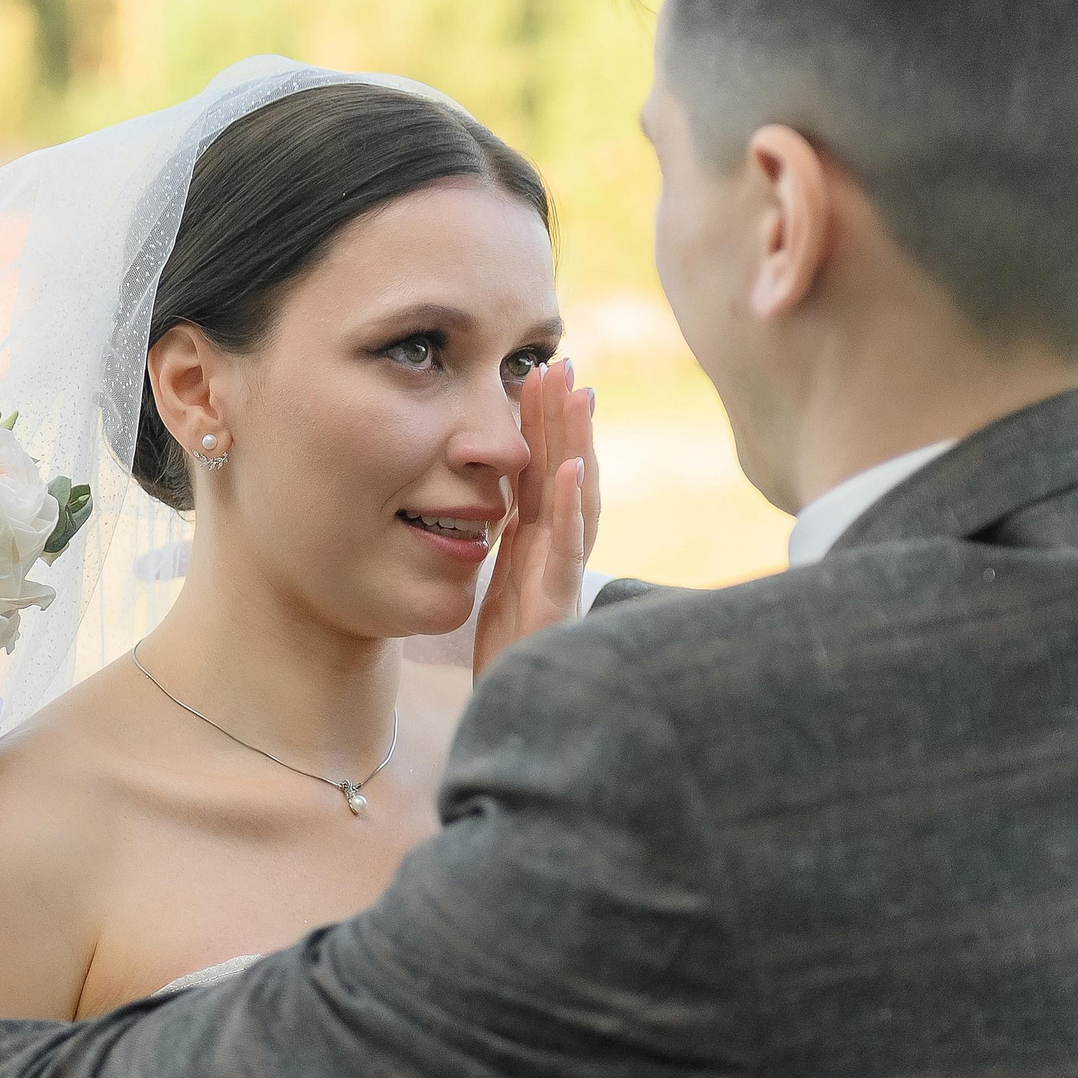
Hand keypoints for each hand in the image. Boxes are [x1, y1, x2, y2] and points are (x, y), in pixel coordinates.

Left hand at [473, 359, 599, 676]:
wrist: (511, 716)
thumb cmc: (509, 654)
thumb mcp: (500, 585)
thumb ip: (508, 540)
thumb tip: (500, 495)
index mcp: (539, 544)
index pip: (542, 472)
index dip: (546, 424)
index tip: (542, 372)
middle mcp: (557, 553)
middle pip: (565, 472)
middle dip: (565, 418)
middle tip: (562, 362)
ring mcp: (561, 578)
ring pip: (575, 500)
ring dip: (578, 444)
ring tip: (577, 396)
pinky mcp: (556, 608)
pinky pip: (566, 552)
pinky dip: (569, 507)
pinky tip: (569, 469)